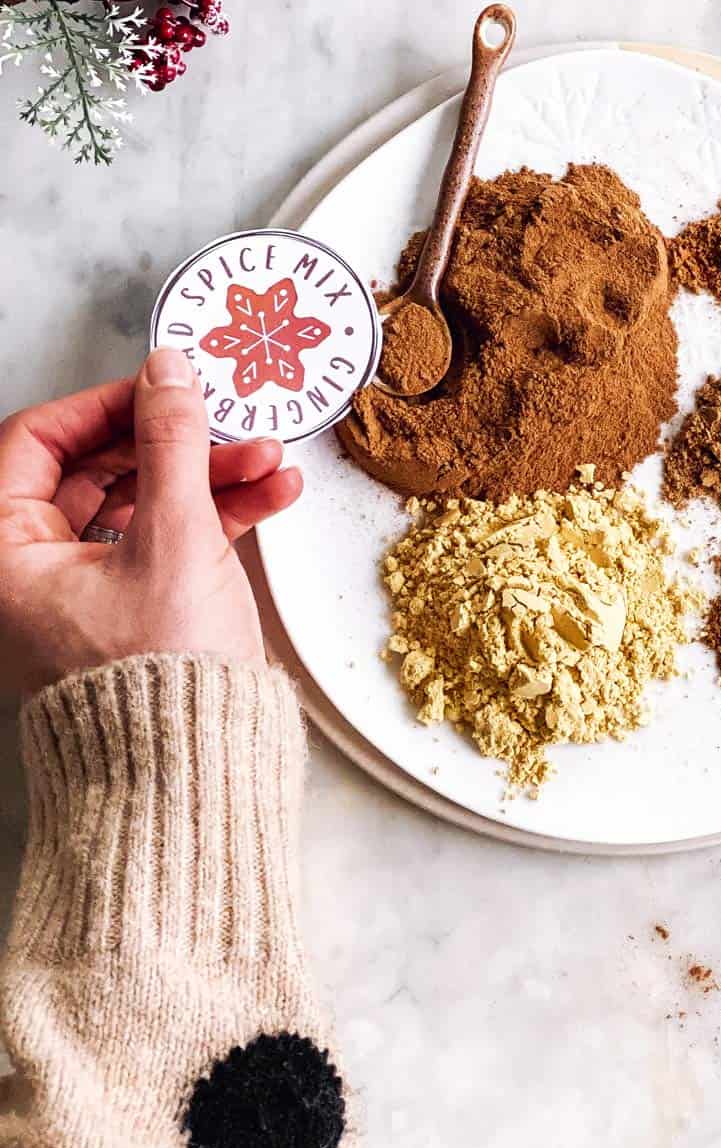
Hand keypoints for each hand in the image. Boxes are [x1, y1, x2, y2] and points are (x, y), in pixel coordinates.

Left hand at [0, 347, 302, 693]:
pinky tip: (268, 496)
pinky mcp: (131, 611)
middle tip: (224, 418)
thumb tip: (167, 374)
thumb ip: (172, 442)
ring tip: (268, 461)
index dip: (104, 405)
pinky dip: (216, 516)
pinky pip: (166, 541)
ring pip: (141, 503)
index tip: (159, 385)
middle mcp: (31, 573)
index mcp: (4, 556)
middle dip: (176, 443)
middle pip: (98, 470)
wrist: (195, 773)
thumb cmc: (159, 681)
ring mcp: (84, 593)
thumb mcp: (175, 537)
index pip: (35, 442)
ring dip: (210, 476)